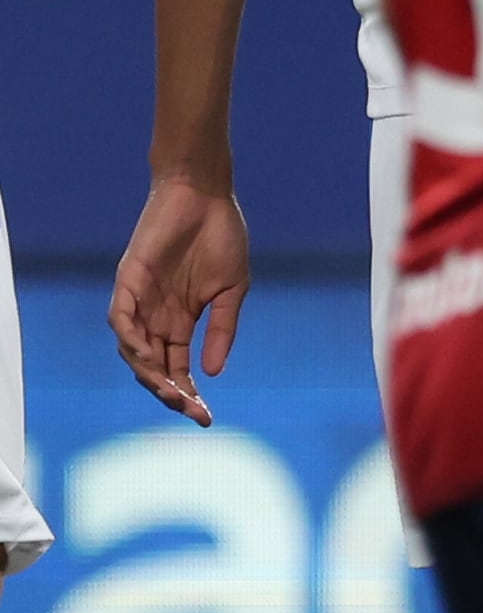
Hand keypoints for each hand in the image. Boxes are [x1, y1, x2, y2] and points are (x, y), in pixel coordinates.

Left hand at [110, 173, 248, 424]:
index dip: (189, 393)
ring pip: (132, 350)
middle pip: (153, 366)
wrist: (205, 194)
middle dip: (170, 392)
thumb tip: (213, 372)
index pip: (178, 367)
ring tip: (169, 390)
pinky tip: (150, 355)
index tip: (207, 417)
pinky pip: (120, 319)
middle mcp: (156, 315)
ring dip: (148, 374)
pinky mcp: (128, 280)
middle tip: (189, 409)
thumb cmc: (222, 236)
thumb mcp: (232, 291)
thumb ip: (222, 330)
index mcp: (182, 320)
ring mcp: (140, 299)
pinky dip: (131, 340)